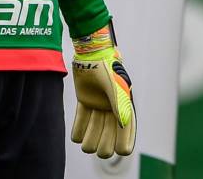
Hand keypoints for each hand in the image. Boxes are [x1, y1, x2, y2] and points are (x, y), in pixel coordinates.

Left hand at [70, 23, 135, 158]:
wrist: (91, 53)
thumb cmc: (107, 68)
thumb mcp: (114, 86)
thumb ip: (119, 104)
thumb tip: (125, 124)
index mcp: (124, 109)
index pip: (126, 135)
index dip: (123, 144)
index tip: (119, 150)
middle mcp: (112, 110)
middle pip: (109, 137)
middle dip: (103, 146)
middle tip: (96, 149)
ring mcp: (98, 106)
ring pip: (94, 131)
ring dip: (89, 140)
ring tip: (85, 145)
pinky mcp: (85, 101)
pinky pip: (82, 120)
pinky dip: (78, 130)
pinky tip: (76, 138)